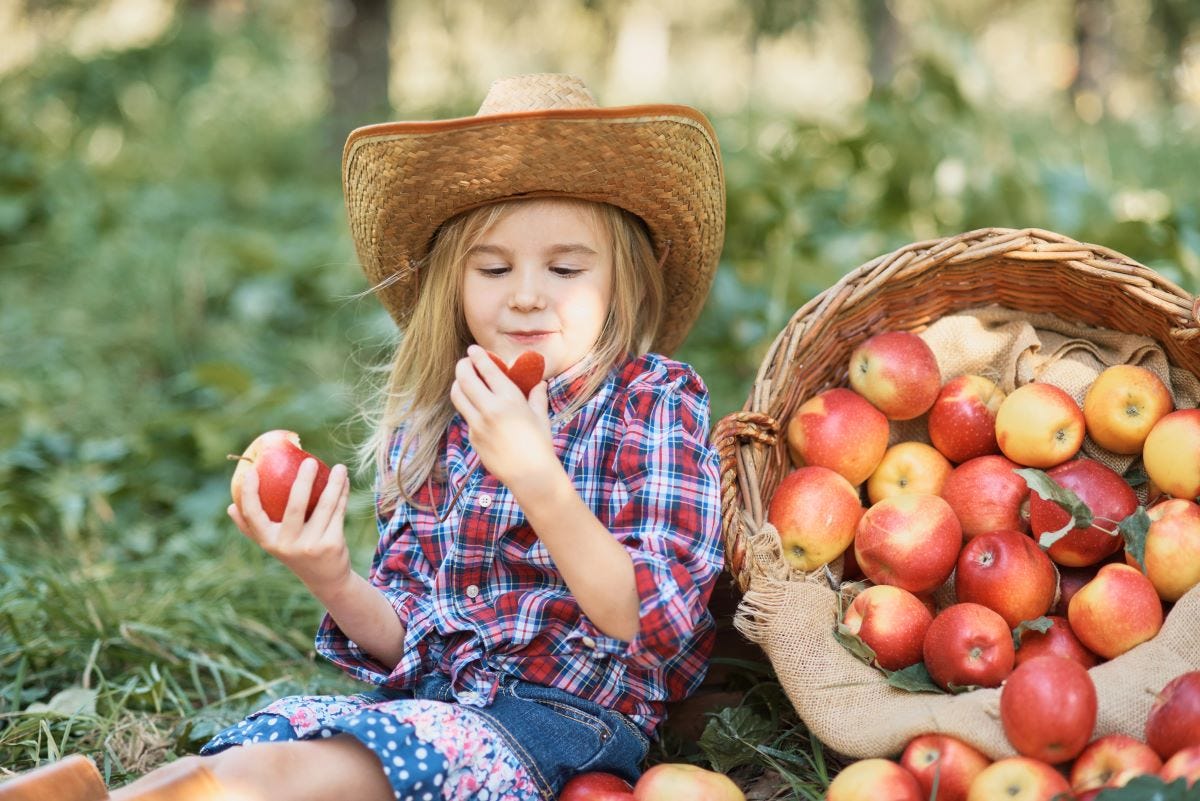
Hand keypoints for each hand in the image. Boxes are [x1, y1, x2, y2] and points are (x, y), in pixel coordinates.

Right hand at [228, 459, 352, 596]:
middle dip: (303, 481)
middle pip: (294, 506)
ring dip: (333, 483)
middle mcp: (287, 545)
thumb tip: (230, 507)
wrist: (326, 579)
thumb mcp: (273, 544)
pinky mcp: (332, 544)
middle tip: (310, 462)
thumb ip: (253, 528)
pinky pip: (338, 512)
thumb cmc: (294, 552)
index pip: (253, 515)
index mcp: (268, 541)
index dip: (248, 494)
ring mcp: (311, 545)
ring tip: (338, 467)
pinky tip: (345, 480)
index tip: (251, 472)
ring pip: (325, 506)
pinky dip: (342, 494)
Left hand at [450, 344, 557, 489]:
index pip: (487, 369)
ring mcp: (478, 424)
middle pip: (465, 378)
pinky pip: (466, 415)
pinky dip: (468, 406)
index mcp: (509, 399)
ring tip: (464, 381)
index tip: (473, 349)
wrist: (530, 475)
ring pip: (458, 396)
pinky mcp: (473, 437)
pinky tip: (476, 407)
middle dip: (463, 366)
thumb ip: (537, 396)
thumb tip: (539, 383)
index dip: (478, 356)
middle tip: (465, 362)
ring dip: (458, 384)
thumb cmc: (540, 444)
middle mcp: (490, 409)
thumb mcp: (541, 416)